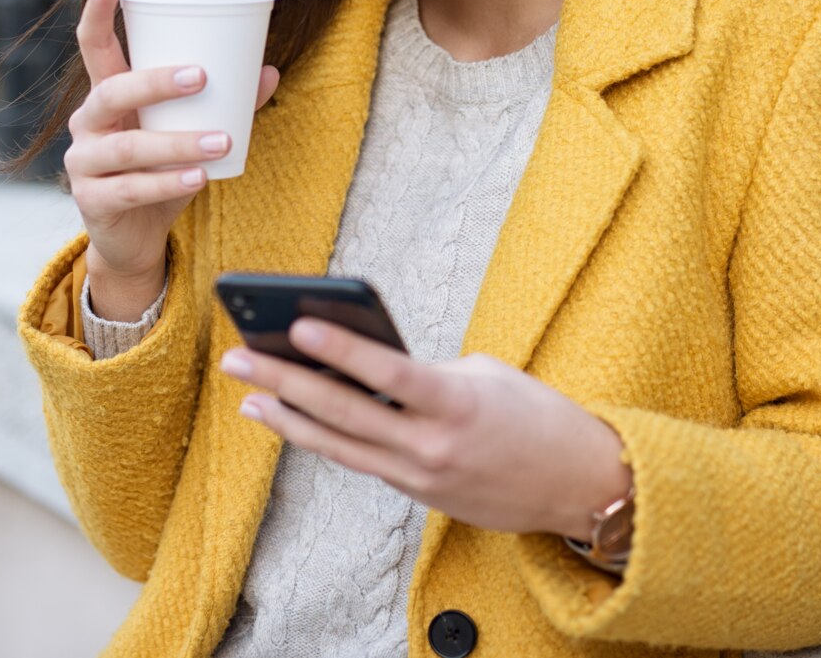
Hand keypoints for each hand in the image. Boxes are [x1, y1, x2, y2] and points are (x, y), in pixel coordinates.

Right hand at [66, 0, 280, 282]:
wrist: (134, 239)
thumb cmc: (160, 172)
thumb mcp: (188, 133)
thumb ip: (221, 104)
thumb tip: (268, 70)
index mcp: (106, 96)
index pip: (92, 46)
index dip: (97, 12)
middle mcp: (87, 123)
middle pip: (111, 92)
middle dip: (155, 81)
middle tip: (202, 76)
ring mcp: (83, 164)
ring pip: (127, 147)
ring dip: (176, 142)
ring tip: (221, 141)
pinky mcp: (92, 202)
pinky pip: (131, 189)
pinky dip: (169, 183)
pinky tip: (198, 179)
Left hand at [218, 318, 631, 541]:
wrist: (581, 485)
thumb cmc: (538, 416)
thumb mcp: (487, 375)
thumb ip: (427, 373)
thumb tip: (370, 371)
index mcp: (455, 404)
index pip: (386, 372)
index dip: (340, 349)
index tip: (296, 325)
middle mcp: (432, 446)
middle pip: (344, 412)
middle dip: (285, 383)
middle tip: (239, 358)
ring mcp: (421, 476)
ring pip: (339, 446)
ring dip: (289, 420)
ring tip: (248, 398)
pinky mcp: (420, 495)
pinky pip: (361, 462)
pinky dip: (324, 440)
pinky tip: (294, 422)